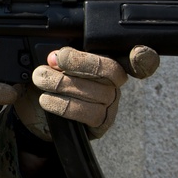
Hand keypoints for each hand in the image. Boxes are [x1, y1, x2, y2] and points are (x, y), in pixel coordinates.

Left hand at [15, 46, 158, 138]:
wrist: (33, 112)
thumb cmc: (46, 82)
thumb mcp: (50, 64)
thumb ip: (59, 56)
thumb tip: (57, 56)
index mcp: (105, 63)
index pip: (135, 59)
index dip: (143, 58)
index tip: (139, 53)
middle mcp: (113, 84)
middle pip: (109, 71)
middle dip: (78, 63)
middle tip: (51, 61)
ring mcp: (109, 106)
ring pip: (96, 93)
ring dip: (63, 84)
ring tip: (41, 80)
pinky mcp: (100, 125)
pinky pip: (88, 114)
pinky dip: (63, 105)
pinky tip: (47, 99)